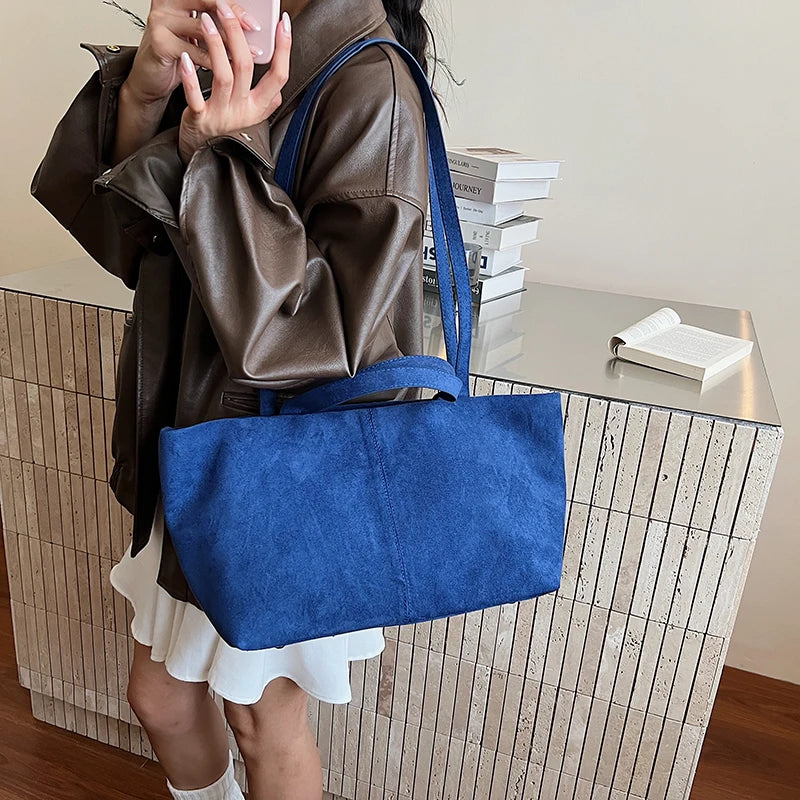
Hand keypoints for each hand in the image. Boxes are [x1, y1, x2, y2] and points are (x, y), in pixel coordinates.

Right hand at [124, 0, 265, 106]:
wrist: (151, 78)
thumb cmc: (177, 55)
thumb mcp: (199, 36)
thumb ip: (216, 26)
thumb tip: (250, 26)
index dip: (233, 4)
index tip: (254, 17)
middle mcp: (167, 3)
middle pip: (206, 2)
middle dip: (233, 16)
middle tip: (254, 28)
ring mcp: (161, 21)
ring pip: (202, 28)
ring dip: (229, 42)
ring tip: (248, 53)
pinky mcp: (159, 43)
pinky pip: (194, 51)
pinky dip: (213, 61)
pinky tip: (228, 68)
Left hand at [178, 4, 291, 165]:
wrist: (205, 159)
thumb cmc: (226, 132)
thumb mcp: (252, 115)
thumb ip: (266, 96)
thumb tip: (279, 70)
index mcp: (260, 108)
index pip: (279, 76)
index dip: (284, 49)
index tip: (283, 23)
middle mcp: (244, 111)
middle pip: (247, 68)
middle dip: (238, 33)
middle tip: (228, 8)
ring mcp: (222, 117)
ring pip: (223, 76)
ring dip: (215, 45)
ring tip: (208, 20)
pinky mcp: (200, 121)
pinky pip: (195, 98)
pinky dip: (190, 77)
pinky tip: (185, 58)